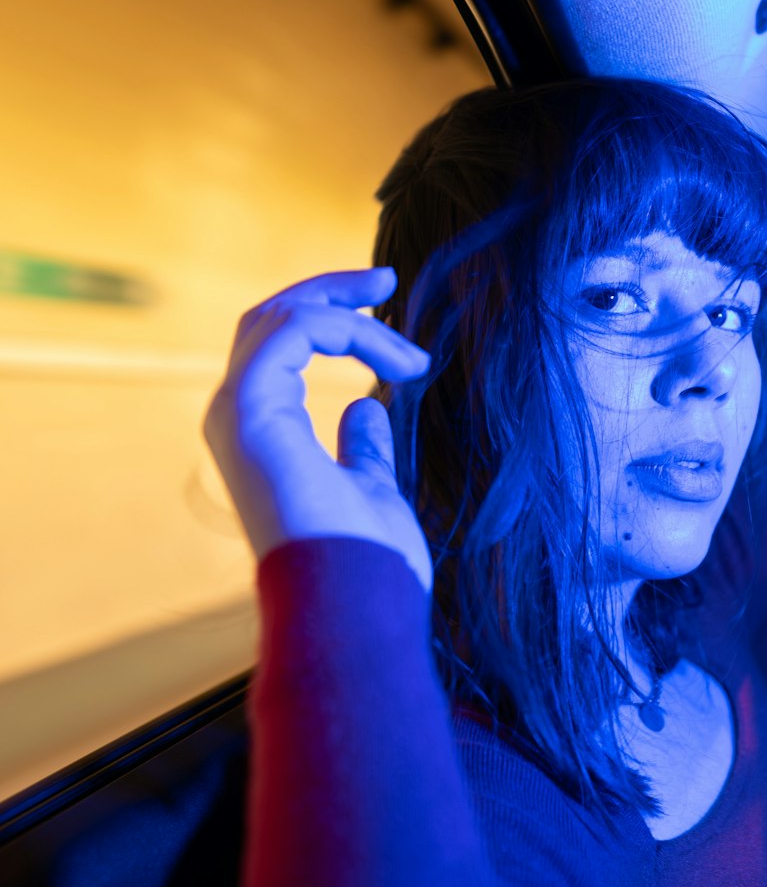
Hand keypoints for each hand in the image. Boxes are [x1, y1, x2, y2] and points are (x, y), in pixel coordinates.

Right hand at [202, 267, 432, 590]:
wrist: (351, 607)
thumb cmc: (366, 565)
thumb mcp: (371, 490)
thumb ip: (361, 447)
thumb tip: (365, 408)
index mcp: (260, 434)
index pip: (281, 349)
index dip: (335, 323)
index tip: (400, 337)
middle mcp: (236, 417)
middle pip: (272, 320)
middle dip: (331, 293)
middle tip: (387, 279)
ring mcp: (236, 412)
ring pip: (280, 317)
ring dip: (348, 311)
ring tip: (410, 349)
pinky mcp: (249, 409)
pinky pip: (293, 332)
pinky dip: (345, 328)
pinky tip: (394, 359)